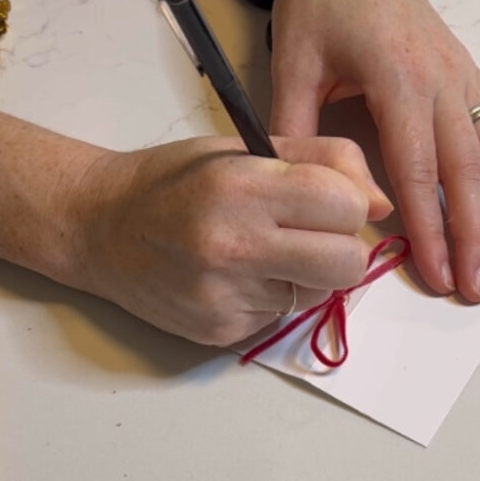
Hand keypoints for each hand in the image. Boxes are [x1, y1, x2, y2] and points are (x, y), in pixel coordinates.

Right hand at [71, 136, 391, 345]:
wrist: (98, 227)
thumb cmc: (175, 177)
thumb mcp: (246, 146)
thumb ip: (324, 160)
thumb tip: (381, 202)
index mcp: (243, 187)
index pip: (346, 205)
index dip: (347, 200)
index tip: (323, 196)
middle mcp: (234, 246)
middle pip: (347, 263)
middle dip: (340, 245)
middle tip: (306, 229)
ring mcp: (225, 298)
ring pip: (319, 294)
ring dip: (308, 272)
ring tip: (264, 249)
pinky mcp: (220, 333)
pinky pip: (281, 317)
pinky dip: (272, 295)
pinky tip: (236, 274)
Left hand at [269, 0, 479, 301]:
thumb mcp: (293, 61)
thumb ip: (294, 126)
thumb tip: (294, 189)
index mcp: (396, 78)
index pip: (417, 168)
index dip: (428, 226)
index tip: (436, 274)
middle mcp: (439, 77)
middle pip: (465, 167)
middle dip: (474, 232)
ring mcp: (458, 69)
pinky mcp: (462, 64)